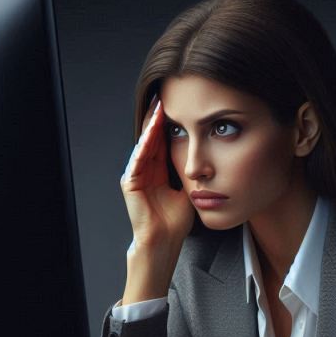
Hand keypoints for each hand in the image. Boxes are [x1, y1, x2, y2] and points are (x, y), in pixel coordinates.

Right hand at [120, 93, 194, 257]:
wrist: (164, 241)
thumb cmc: (176, 222)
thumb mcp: (188, 189)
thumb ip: (190, 173)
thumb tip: (206, 158)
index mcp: (157, 171)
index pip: (162, 141)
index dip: (169, 123)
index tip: (176, 104)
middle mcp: (144, 170)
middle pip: (151, 137)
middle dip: (157, 117)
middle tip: (163, 95)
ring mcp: (135, 176)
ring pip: (143, 144)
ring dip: (150, 126)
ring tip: (157, 107)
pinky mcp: (129, 183)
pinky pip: (138, 159)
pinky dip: (144, 145)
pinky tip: (151, 132)